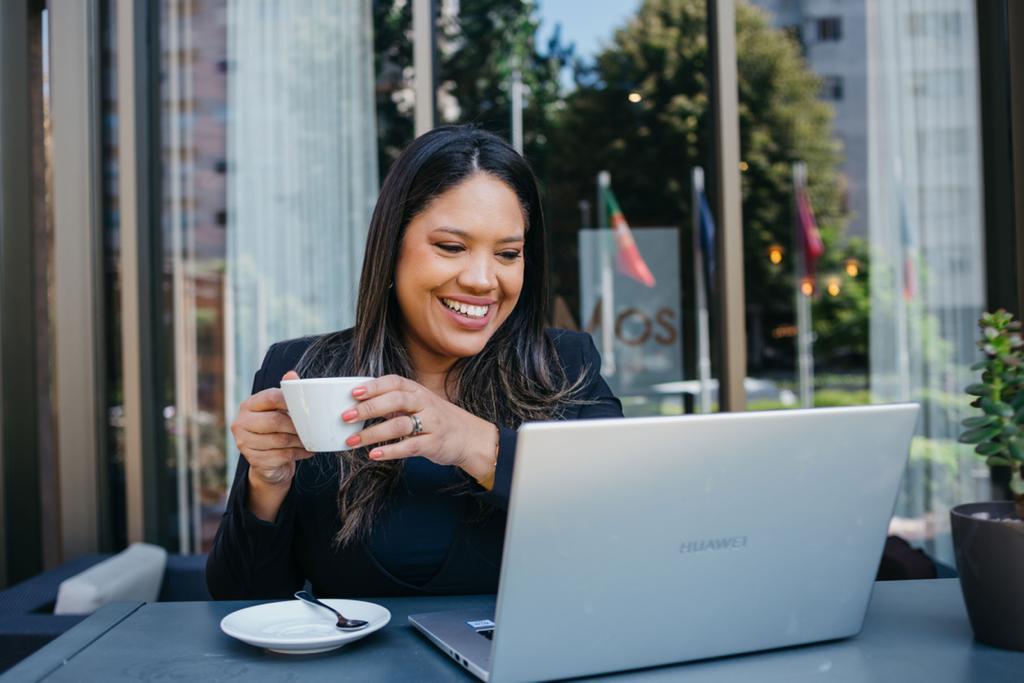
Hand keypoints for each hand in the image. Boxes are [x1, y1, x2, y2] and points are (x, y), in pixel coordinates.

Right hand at [230, 370, 312, 487]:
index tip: (305, 407)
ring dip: (300, 441)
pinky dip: (298, 453)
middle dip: (297, 425)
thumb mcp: (280, 411)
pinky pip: (282, 455)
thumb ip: (286, 394)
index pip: (271, 397)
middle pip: (275, 421)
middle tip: (312, 428)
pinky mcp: (254, 460)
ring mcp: (244, 443)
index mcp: (248, 406)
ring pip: (281, 440)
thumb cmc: (276, 431)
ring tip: (311, 440)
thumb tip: (291, 374)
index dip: (291, 401)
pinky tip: (306, 451)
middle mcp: (241, 423)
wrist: (268, 463)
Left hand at [342, 375, 497, 479]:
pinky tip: (374, 455)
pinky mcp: (433, 444)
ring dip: (373, 433)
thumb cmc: (438, 419)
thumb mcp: (419, 404)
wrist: (470, 437)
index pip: (394, 382)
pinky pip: (409, 447)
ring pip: (399, 425)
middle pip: (395, 401)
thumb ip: (394, 402)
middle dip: (369, 408)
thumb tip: (360, 403)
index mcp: (417, 391)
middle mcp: (425, 403)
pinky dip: (390, 451)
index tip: (353, 393)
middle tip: (346, 416)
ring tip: (352, 440)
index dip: (373, 386)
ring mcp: (431, 424)